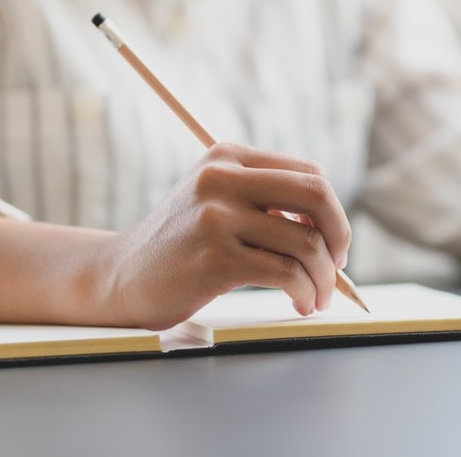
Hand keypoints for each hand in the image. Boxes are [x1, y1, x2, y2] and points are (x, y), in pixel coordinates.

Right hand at [103, 142, 350, 329]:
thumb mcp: (217, 202)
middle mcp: (222, 178)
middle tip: (337, 267)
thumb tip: (334, 230)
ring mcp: (217, 216)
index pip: (309, 173)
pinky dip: (304, 292)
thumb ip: (265, 201)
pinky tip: (299, 303)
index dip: (332, 212)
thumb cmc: (180, 246)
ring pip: (305, 243)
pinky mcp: (216, 257)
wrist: (120, 277)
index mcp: (227, 157)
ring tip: (317, 297)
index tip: (332, 244)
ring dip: (323, 278)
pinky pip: (286, 274)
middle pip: (316, 195)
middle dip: (340, 236)